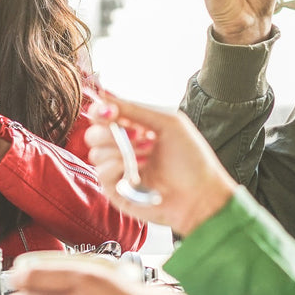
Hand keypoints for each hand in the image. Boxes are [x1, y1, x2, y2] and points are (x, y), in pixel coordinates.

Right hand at [85, 92, 236, 236]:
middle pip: (93, 133)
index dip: (100, 110)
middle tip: (135, 136)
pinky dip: (117, 168)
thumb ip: (133, 109)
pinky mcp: (117, 191)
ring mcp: (119, 170)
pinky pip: (101, 173)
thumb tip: (103, 98)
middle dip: (108, 132)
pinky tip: (136, 171)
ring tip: (146, 157)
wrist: (201, 195)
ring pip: (95, 153)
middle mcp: (124, 148)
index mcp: (135, 129)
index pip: (104, 115)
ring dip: (120, 151)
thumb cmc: (192, 159)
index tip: (109, 112)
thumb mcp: (167, 122)